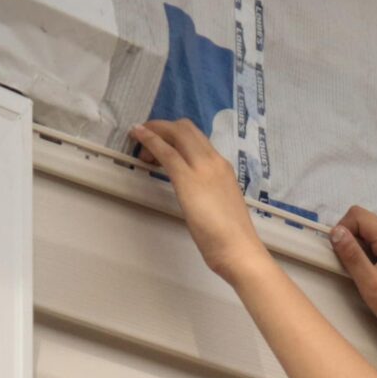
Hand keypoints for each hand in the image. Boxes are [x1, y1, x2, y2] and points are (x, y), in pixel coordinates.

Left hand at [129, 119, 264, 277]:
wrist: (238, 248)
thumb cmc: (231, 236)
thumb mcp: (220, 203)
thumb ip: (208, 192)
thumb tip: (197, 193)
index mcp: (223, 167)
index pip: (197, 138)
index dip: (176, 136)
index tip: (162, 146)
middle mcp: (214, 161)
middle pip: (186, 128)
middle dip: (162, 128)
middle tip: (146, 142)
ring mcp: (202, 168)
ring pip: (176, 133)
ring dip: (155, 132)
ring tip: (141, 148)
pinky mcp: (187, 179)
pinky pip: (166, 151)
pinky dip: (149, 139)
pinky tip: (138, 138)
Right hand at [330, 205, 376, 347]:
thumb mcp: (370, 282)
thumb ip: (351, 254)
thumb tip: (336, 231)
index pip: (358, 215)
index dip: (343, 230)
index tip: (340, 253)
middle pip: (367, 224)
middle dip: (354, 242)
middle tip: (356, 269)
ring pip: (376, 235)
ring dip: (365, 251)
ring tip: (370, 275)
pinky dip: (376, 255)